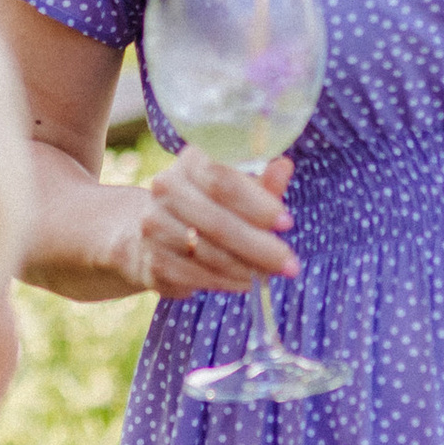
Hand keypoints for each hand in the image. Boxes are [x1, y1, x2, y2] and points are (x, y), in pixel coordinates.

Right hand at [134, 149, 298, 299]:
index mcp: (191, 161)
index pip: (222, 180)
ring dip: (247, 269)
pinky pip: (196, 276)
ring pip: (209, 253)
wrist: (154, 230)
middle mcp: (166, 189)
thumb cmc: (208, 203)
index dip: (257, 203)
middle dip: (260, 247)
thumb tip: (284, 166)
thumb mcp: (236, 188)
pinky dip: (227, 283)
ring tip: (272, 275)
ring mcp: (155, 226)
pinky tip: (247, 283)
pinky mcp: (153, 261)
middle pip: (217, 222)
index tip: (287, 222)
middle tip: (290, 265)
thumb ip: (261, 182)